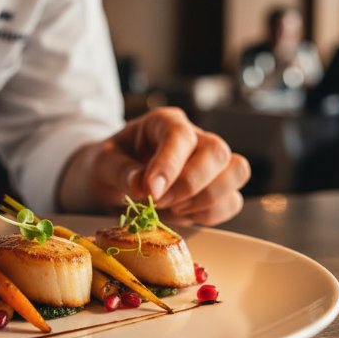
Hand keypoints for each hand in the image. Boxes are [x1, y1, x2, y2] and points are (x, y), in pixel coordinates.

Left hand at [59, 107, 250, 225]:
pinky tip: (182, 215)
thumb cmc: (110, 165)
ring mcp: (210, 162)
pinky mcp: (217, 188)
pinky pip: (232, 201)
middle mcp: (194, 137)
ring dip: (206, 199)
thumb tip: (142, 185)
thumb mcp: (102, 164)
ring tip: (173, 208)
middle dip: (190, 184)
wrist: (112, 180)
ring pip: (236, 172)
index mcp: (164, 122)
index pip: (180, 135)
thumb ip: (120, 171)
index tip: (152, 190)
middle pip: (218, 152)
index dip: (170, 164)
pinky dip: (210, 214)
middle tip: (159, 202)